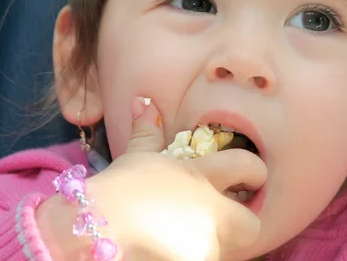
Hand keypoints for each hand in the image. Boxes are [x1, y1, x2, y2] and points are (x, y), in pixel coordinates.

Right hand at [91, 99, 267, 259]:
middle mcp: (210, 211)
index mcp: (201, 176)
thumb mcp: (135, 157)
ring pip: (224, 249)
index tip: (249, 178)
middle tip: (218, 221)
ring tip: (179, 236)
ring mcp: (204, 246)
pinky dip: (191, 256)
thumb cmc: (115, 190)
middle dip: (240, 224)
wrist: (91, 228)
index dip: (255, 172)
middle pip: (251, 225)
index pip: (249, 167)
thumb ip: (147, 131)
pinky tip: (167, 250)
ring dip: (209, 243)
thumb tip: (144, 102)